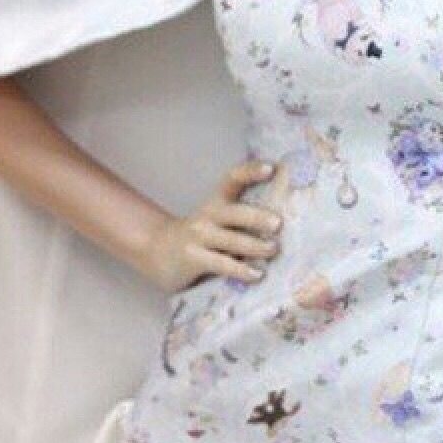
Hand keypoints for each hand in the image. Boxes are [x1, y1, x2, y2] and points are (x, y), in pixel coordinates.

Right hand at [144, 161, 283, 293]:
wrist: (157, 251)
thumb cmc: (202, 237)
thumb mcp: (217, 220)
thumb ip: (241, 219)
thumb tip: (285, 222)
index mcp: (217, 201)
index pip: (233, 179)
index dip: (251, 172)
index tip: (272, 168)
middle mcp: (208, 215)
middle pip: (235, 212)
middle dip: (257, 217)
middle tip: (278, 223)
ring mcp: (199, 237)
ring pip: (231, 240)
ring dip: (254, 246)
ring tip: (273, 250)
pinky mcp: (193, 258)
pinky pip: (221, 264)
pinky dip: (241, 270)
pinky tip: (257, 274)